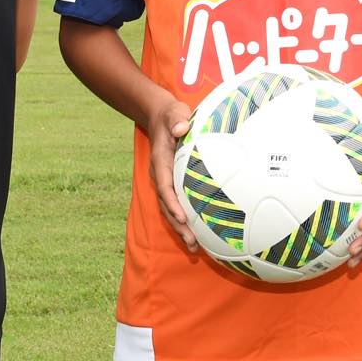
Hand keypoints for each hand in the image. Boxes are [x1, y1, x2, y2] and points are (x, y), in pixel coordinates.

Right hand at [145, 99, 196, 251]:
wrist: (162, 117)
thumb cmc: (172, 115)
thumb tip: (181, 127)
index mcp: (161, 162)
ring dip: (182, 229)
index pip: (165, 186)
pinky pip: (178, 205)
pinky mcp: (174, 184)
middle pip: (167, 205)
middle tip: (192, 242)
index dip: (172, 203)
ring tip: (195, 248)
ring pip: (171, 210)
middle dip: (178, 225)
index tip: (181, 217)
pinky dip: (186, 221)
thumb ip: (177, 119)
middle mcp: (161, 176)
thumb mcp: (174, 112)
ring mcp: (166, 182)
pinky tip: (201, 235)